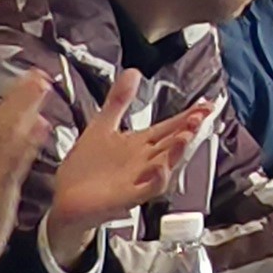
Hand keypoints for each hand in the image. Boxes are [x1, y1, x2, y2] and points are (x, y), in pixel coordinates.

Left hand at [40, 73, 223, 246]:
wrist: (65, 200)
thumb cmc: (85, 169)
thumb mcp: (103, 126)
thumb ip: (119, 101)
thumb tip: (134, 71)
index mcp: (140, 144)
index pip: (170, 127)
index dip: (189, 115)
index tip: (207, 103)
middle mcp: (144, 161)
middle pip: (172, 143)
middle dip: (188, 129)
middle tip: (202, 115)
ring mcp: (138, 179)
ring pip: (165, 164)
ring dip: (177, 151)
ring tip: (186, 134)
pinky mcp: (127, 196)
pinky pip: (147, 189)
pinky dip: (157, 179)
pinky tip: (161, 166)